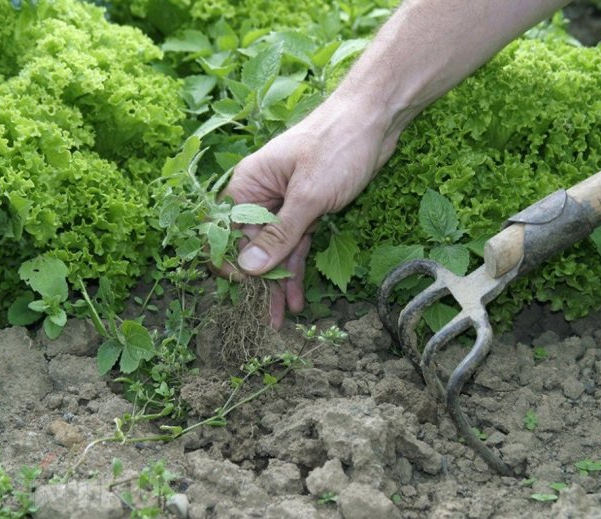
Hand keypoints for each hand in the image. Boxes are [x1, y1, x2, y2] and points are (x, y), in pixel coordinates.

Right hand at [222, 94, 399, 328]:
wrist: (375, 119)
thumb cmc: (336, 146)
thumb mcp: (307, 196)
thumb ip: (278, 235)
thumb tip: (247, 268)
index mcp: (249, 184)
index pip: (225, 230)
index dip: (229, 262)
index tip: (242, 290)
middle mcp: (262, 194)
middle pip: (251, 245)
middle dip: (258, 282)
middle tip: (265, 318)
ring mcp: (286, 203)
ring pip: (275, 250)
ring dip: (279, 283)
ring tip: (281, 319)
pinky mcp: (309, 208)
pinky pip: (296, 244)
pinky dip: (298, 268)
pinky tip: (299, 297)